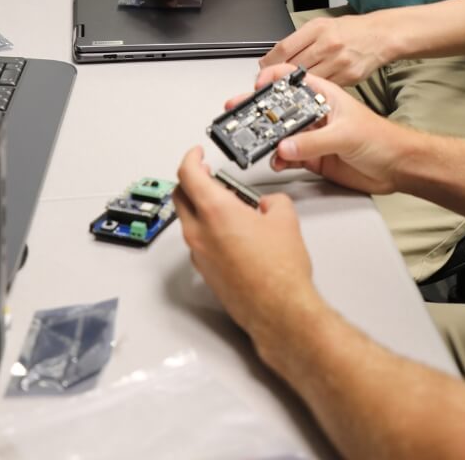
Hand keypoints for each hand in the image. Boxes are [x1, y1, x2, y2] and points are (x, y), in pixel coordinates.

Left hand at [174, 147, 319, 342]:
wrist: (279, 310)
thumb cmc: (279, 271)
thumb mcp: (285, 218)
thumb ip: (273, 201)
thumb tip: (269, 204)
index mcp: (216, 212)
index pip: (188, 174)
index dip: (191, 158)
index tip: (197, 153)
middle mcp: (200, 233)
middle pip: (180, 196)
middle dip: (191, 179)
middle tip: (204, 172)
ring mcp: (199, 255)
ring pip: (187, 220)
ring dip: (198, 205)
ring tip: (223, 201)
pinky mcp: (204, 272)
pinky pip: (197, 241)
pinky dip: (206, 227)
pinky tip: (229, 229)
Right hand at [242, 66, 405, 194]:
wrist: (397, 167)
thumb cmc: (382, 139)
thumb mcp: (346, 134)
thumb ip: (314, 141)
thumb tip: (286, 145)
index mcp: (324, 96)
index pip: (293, 80)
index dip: (272, 79)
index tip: (256, 86)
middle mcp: (316, 114)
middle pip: (281, 108)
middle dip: (259, 111)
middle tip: (240, 113)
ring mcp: (313, 136)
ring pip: (282, 134)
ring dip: (268, 139)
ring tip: (258, 144)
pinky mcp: (314, 157)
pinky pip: (288, 156)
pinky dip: (279, 159)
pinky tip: (276, 160)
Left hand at [258, 11, 395, 84]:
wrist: (380, 35)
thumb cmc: (351, 30)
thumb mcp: (323, 25)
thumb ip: (301, 39)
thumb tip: (277, 56)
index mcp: (318, 29)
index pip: (285, 48)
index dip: (269, 62)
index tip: (263, 69)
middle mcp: (327, 44)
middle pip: (293, 65)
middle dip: (278, 76)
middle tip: (269, 83)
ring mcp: (338, 62)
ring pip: (307, 80)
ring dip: (294, 86)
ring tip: (286, 89)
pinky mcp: (348, 77)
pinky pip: (324, 88)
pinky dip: (313, 91)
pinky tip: (308, 91)